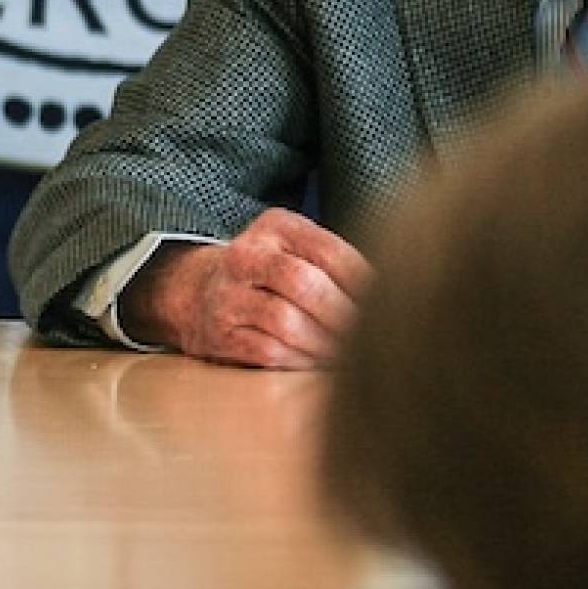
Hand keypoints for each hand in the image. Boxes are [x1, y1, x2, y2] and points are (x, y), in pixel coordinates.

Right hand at [119, 209, 370, 368]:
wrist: (195, 292)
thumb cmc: (269, 272)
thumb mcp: (295, 247)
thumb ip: (334, 261)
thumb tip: (393, 290)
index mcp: (275, 226)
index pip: (328, 251)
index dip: (362, 281)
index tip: (388, 303)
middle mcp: (246, 255)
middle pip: (305, 284)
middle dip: (343, 315)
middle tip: (369, 336)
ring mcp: (227, 295)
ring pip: (286, 322)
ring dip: (324, 343)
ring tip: (347, 354)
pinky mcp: (219, 334)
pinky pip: (268, 351)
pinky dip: (300, 361)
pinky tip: (316, 362)